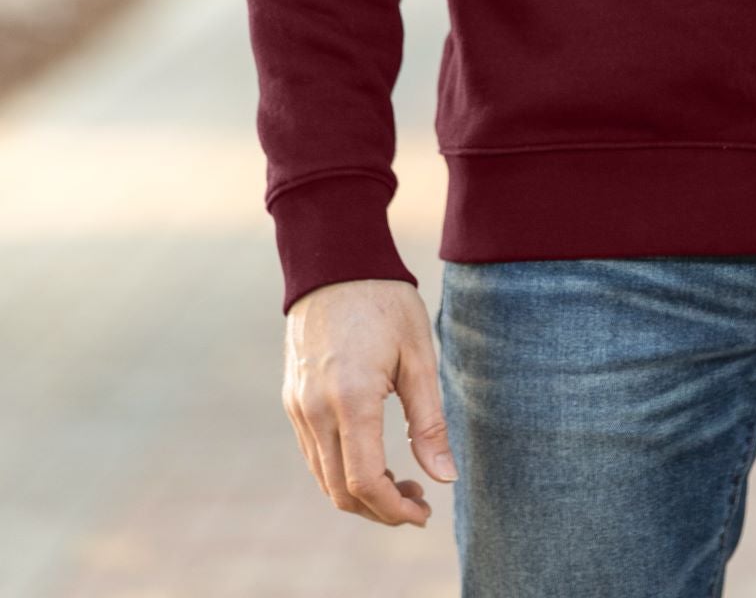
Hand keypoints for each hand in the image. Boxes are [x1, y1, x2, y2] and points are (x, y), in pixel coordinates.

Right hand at [282, 279, 457, 525]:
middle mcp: (315, 409)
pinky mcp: (292, 399)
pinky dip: (341, 469)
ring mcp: (297, 406)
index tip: (424, 512)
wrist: (336, 260)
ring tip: (402, 482)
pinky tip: (373, 458)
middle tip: (418, 502)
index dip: (394, 510)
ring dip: (360, 493)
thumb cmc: (385, 301)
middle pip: (340, 491)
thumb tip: (445, 478)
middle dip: (379, 509)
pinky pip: (313, 453)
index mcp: (351, 398)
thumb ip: (429, 422)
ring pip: (323, 477)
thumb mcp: (419, 355)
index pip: (364, 482)